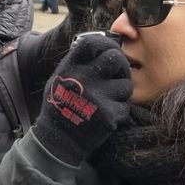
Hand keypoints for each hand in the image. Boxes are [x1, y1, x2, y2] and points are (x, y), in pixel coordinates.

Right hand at [32, 35, 132, 165]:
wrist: (57, 141)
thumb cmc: (60, 108)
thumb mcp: (59, 80)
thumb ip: (77, 64)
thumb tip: (100, 48)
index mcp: (70, 68)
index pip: (92, 43)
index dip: (105, 44)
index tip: (108, 52)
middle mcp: (83, 79)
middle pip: (116, 58)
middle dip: (121, 67)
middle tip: (117, 76)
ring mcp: (97, 97)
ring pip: (126, 84)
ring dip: (121, 92)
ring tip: (108, 100)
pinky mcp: (109, 115)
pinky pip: (125, 106)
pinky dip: (118, 112)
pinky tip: (104, 116)